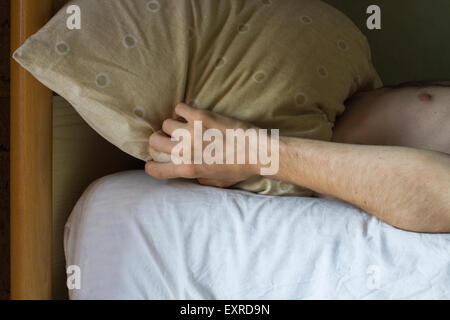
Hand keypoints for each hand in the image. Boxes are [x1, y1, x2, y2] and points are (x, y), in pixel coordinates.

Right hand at [145, 103, 259, 187]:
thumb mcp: (217, 182)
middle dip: (158, 141)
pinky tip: (190, 114)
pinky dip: (182, 110)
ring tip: (183, 126)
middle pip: (154, 141)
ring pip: (166, 124)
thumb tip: (193, 174)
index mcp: (188, 169)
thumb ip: (200, 179)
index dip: (151, 165)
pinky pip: (179, 108)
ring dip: (173, 126)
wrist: (257, 151)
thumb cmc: (240, 169)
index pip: (155, 169)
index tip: (154, 161)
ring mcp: (191, 132)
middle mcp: (185, 151)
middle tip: (169, 139)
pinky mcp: (201, 116)